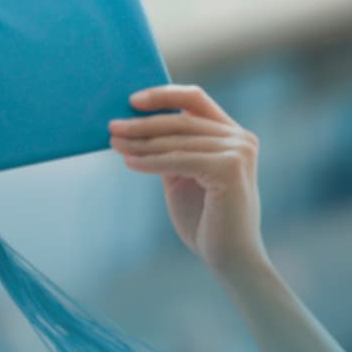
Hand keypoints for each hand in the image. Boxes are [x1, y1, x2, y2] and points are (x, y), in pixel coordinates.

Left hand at [109, 85, 263, 267]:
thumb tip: (132, 127)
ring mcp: (238, 152)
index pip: (195, 99)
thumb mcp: (182, 175)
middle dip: (142, 123)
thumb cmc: (205, 219)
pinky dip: (151, 161)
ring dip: (141, 143)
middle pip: (181, 119)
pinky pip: (179, 159)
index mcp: (232, 134)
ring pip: (177, 140)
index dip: (163, 95)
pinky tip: (129, 163)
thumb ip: (169, 149)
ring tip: (114, 144)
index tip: (131, 100)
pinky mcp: (230, 169)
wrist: (230, 257)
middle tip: (111, 127)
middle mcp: (240, 138)